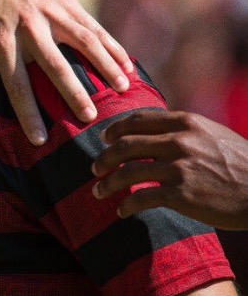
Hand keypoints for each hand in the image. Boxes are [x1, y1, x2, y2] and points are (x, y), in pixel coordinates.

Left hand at [0, 0, 130, 144]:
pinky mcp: (69, 3)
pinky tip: (128, 67)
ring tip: (121, 90)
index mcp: (1, 41)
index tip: (39, 140)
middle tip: (88, 118)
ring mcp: (51, 13)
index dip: (26, 112)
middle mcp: (28, 27)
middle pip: (53, 63)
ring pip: (82, 41)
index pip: (15, 83)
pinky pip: (95, 27)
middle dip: (71, 91)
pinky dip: (113, 46)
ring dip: (103, 65)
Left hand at [92, 109, 247, 229]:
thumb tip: (154, 131)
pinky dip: (127, 205)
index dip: (116, 129)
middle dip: (104, 157)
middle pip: (126, 145)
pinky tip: (122, 210)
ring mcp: (180, 167)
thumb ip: (184, 130)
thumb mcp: (213, 134)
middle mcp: (180, 141)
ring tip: (98, 190)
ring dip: (107, 182)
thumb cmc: (241, 163)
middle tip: (95, 167)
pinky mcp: (182, 194)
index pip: (139, 119)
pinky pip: (143, 198)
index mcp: (186, 122)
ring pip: (128, 172)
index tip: (104, 138)